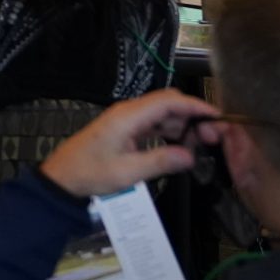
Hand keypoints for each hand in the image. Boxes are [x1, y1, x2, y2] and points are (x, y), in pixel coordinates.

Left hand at [37, 89, 218, 200]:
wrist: (62, 177)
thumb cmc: (91, 173)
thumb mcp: (127, 172)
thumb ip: (160, 162)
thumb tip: (190, 156)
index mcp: (129, 116)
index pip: (169, 101)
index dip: (196, 106)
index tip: (217, 116)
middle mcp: (129, 112)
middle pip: (168, 104)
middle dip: (192, 116)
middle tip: (210, 137)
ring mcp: (126, 119)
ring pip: (161, 114)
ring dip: (181, 125)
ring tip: (198, 145)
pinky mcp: (124, 129)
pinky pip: (152, 123)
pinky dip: (168, 132)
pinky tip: (178, 147)